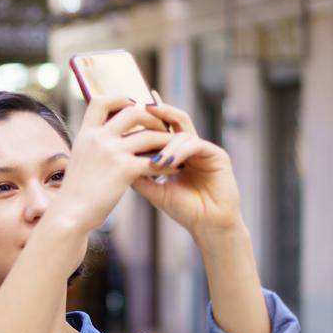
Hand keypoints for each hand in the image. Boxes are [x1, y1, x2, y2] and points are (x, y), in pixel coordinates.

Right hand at [56, 95, 172, 234]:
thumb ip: (94, 145)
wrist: (70, 214)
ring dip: (166, 141)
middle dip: (152, 118)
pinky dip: (169, 163)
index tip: (132, 105)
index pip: (101, 101)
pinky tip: (175, 168)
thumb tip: (109, 137)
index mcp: (86, 134)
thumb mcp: (80, 160)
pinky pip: (155, 160)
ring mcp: (111, 152)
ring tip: (175, 149)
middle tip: (161, 129)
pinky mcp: (124, 169)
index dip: (120, 98)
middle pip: (133, 112)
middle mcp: (98, 138)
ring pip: (149, 135)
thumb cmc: (76, 193)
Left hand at [131, 97, 244, 240]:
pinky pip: (196, 145)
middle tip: (143, 106)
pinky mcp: (217, 155)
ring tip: (155, 161)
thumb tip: (114, 159)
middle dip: (160, 112)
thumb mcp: (154, 190)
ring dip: (166, 144)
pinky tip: (169, 162)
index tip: (129, 112)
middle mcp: (191, 146)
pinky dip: (180, 152)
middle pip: (174, 120)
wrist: (208, 226)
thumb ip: (138, 174)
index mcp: (176, 151)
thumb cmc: (183, 209)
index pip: (161, 129)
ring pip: (183, 133)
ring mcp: (204, 149)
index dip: (147, 119)